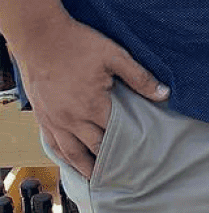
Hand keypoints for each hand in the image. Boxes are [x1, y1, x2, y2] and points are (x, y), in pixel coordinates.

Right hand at [12, 14, 168, 177]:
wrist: (41, 36)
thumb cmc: (79, 43)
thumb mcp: (115, 56)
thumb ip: (140, 77)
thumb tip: (164, 94)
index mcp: (93, 105)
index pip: (117, 133)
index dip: (131, 143)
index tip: (144, 152)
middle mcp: (72, 119)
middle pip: (96, 146)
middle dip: (111, 158)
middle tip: (128, 167)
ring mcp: (54, 120)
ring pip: (72, 152)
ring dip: (86, 165)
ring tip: (100, 176)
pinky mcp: (42, 116)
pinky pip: (52, 144)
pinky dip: (64, 156)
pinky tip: (71, 160)